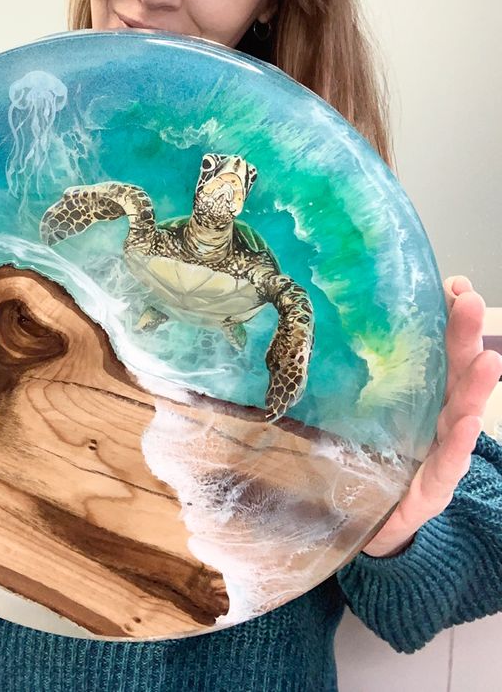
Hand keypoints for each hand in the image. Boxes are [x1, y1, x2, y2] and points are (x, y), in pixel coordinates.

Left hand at [363, 275, 501, 556]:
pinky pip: (450, 461)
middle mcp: (441, 416)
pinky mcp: (435, 485)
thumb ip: (355, 375)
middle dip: (468, 336)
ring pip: (465, 411)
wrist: (376, 521)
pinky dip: (460, 441)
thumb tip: (321, 321)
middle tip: (471, 301)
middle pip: (459, 371)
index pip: (443, 348)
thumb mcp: (364, 408)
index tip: (453, 284)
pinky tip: (468, 420)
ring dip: (478, 385)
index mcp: (425, 393)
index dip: (451, 317)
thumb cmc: (375, 457)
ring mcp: (443, 450)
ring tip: (488, 359)